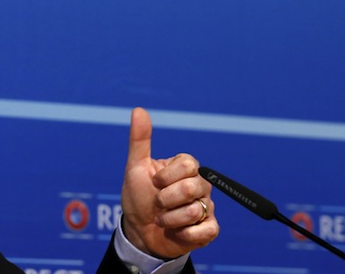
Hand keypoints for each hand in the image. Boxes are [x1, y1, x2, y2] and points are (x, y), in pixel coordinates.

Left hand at [120, 107, 218, 258]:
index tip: (154, 183)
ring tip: (163, 219)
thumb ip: (140, 139)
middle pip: (190, 187)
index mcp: (186, 167)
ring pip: (194, 211)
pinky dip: (184, 234)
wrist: (139, 232)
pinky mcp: (209, 230)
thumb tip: (138, 109)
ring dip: (169, 219)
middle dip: (164, 199)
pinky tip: (176, 232)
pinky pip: (205, 231)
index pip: (188, 164)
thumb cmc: (138, 197)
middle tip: (157, 204)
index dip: (166, 177)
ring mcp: (207, 207)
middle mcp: (200, 185)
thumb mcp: (135, 167)